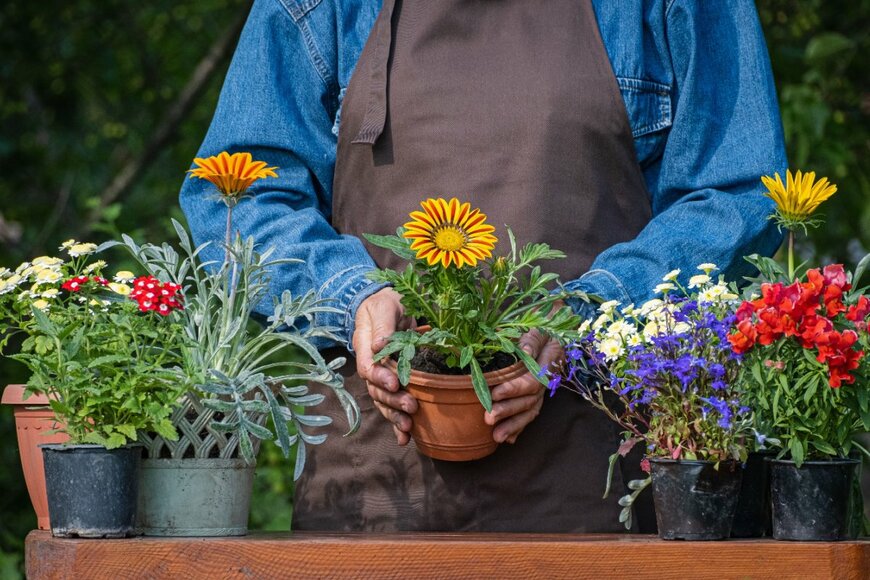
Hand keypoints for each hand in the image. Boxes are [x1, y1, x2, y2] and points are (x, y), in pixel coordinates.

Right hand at [352, 288, 416, 444]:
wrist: (389, 303)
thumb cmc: (387, 302)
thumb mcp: (386, 306)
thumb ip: (384, 325)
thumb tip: (381, 345)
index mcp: (364, 344)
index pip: (367, 366)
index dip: (380, 377)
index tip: (395, 383)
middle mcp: (370, 363)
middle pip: (375, 389)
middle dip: (392, 400)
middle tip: (412, 406)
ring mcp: (379, 375)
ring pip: (382, 401)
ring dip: (394, 415)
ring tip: (409, 427)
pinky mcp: (391, 382)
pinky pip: (391, 404)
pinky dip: (397, 422)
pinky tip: (406, 438)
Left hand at [484, 329, 562, 443]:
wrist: (550, 334)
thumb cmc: (538, 330)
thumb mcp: (537, 328)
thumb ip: (531, 340)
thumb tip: (524, 351)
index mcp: (548, 363)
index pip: (532, 380)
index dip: (514, 389)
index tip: (495, 393)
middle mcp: (547, 380)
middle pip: (529, 400)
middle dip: (509, 411)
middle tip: (488, 418)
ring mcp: (542, 391)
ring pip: (530, 411)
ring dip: (514, 425)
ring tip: (497, 437)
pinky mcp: (535, 397)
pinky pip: (529, 415)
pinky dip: (519, 428)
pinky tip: (508, 440)